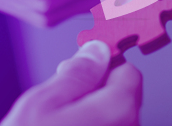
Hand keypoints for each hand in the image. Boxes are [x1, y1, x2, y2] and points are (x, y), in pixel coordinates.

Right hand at [0, 40, 142, 125]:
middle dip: (95, 92)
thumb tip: (96, 52)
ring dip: (90, 115)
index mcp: (119, 110)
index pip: (128, 73)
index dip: (104, 66)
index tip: (84, 67)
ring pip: (113, 120)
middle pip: (123, 98)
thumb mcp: (43, 103)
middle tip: (60, 99)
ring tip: (56, 125)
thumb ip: (77, 74)